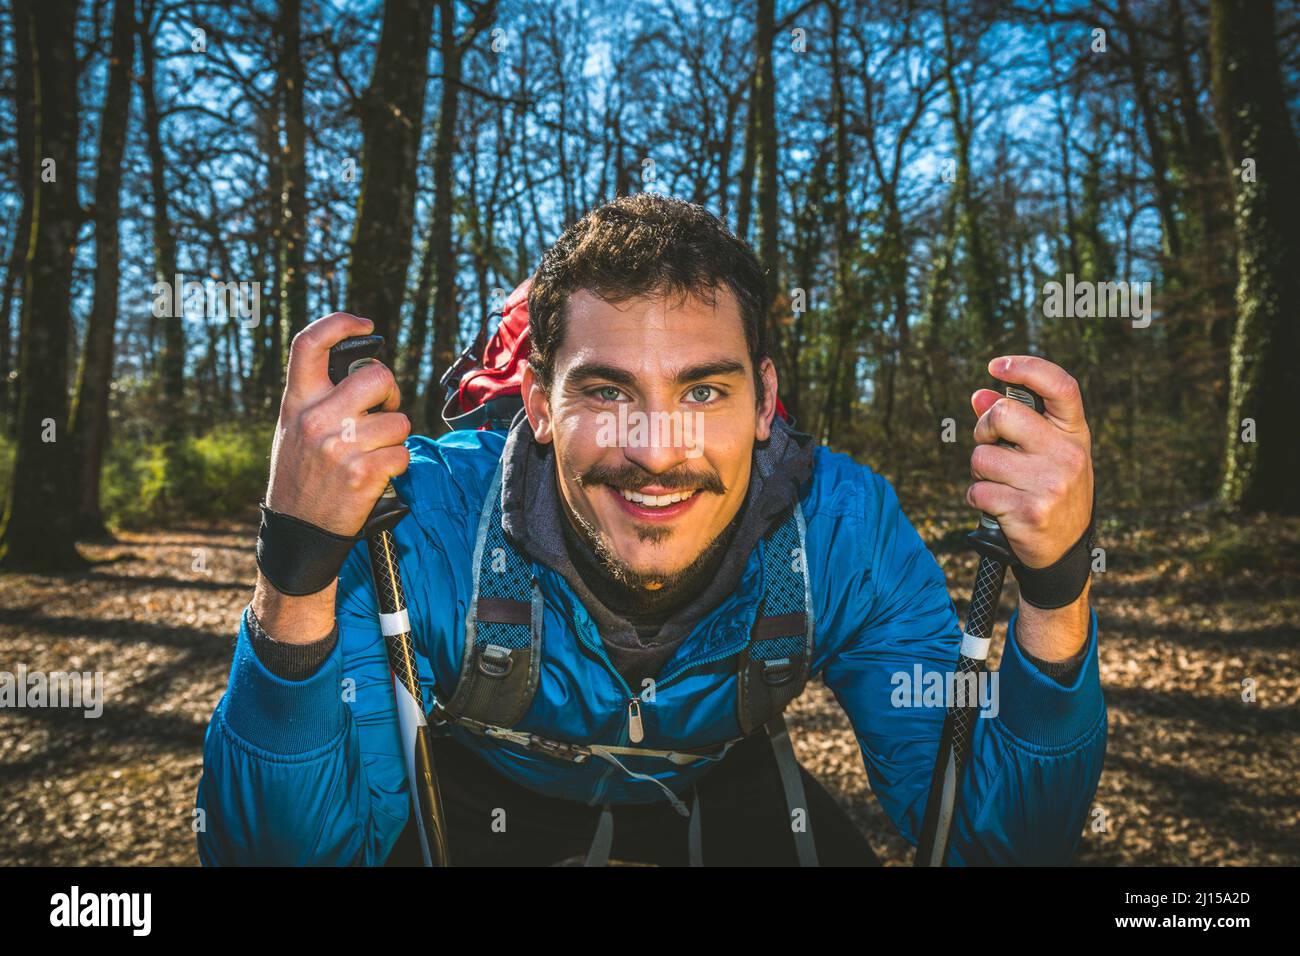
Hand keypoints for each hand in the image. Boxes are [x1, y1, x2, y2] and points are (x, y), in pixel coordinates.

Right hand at [265, 313, 410, 535]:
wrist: (297, 532)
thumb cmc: (302, 476)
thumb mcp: (293, 429)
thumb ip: (320, 398)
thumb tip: (367, 370)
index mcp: (296, 402)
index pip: (309, 344)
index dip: (339, 323)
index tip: (365, 325)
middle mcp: (315, 419)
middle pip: (378, 376)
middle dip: (392, 392)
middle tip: (385, 409)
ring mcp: (340, 447)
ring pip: (398, 421)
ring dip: (395, 438)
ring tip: (371, 453)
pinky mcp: (363, 474)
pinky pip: (403, 453)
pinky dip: (398, 465)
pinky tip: (377, 474)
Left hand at [967, 355, 1092, 569]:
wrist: (1064, 550)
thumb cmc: (1050, 490)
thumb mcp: (1045, 452)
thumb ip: (1016, 421)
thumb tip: (979, 395)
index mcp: (1075, 434)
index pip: (1060, 386)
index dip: (1027, 368)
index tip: (996, 366)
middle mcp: (1068, 455)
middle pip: (1002, 415)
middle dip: (984, 430)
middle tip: (990, 445)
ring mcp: (1050, 484)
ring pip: (982, 457)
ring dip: (980, 472)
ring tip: (1002, 485)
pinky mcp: (1029, 511)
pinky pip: (977, 491)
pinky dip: (978, 498)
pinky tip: (999, 507)